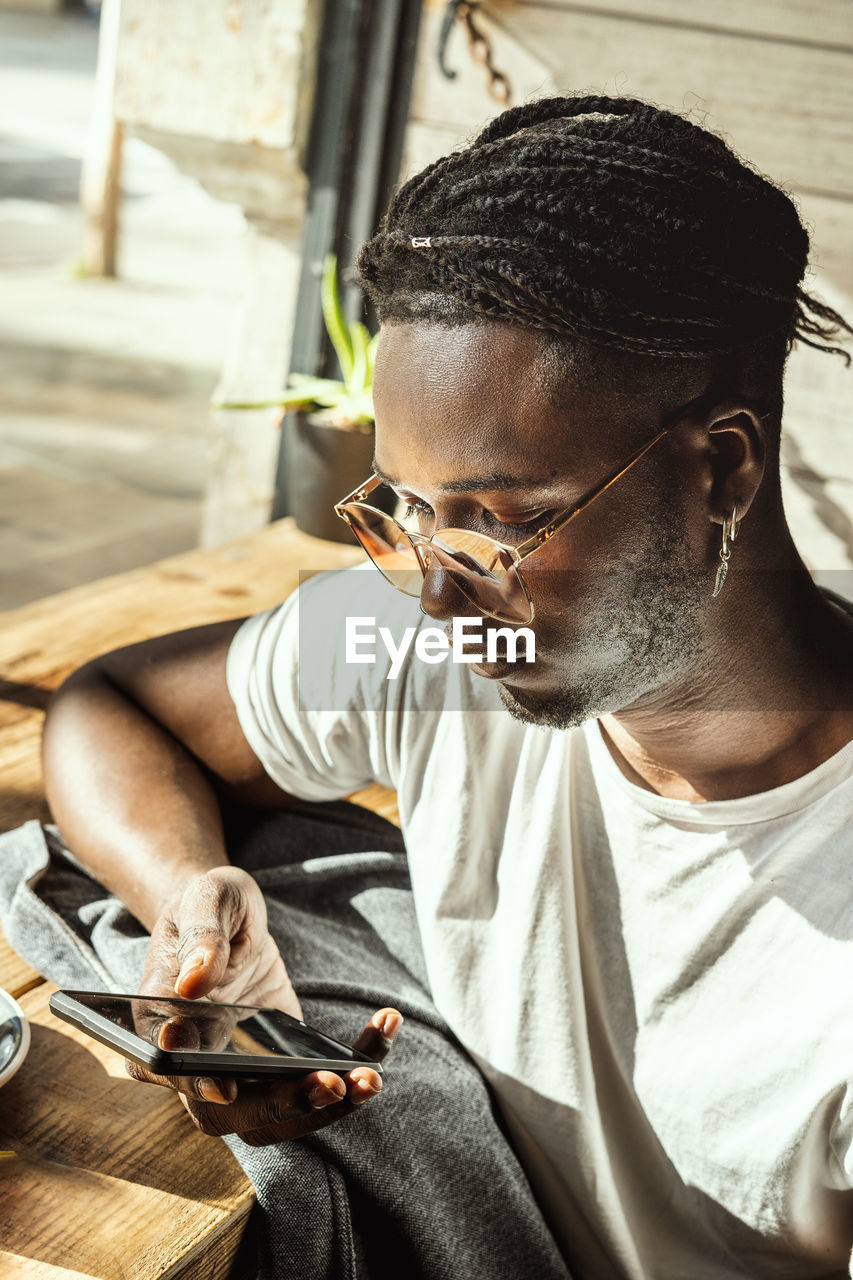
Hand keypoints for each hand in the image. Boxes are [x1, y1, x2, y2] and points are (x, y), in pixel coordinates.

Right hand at [126, 865, 402, 1138]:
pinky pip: (317, 1080)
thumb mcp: (204, 900)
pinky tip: (385, 1024)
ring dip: (327, 1108)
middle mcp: (197, 1064)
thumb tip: (192, 982)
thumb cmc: (207, 904)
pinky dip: (356, 1064)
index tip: (226, 1085)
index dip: (193, 1085)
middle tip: (330, 1084)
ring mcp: (242, 1070)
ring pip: (280, 1113)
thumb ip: (201, 937)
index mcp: (161, 1026)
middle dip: (283, 1106)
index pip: (167, 1070)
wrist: (227, 916)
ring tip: (369, 1078)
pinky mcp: (281, 1061)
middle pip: (233, 1112)